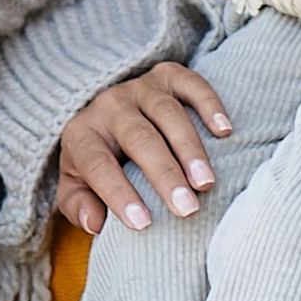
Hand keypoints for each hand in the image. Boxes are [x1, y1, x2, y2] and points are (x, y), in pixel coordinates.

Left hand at [59, 59, 234, 234]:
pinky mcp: (167, 76)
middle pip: (138, 138)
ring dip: (189, 149)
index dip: (118, 193)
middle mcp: (110, 105)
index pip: (98, 164)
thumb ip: (79, 205)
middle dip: (164, 174)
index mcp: (83, 134)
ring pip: (167, 114)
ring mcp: (140, 88)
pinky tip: (224, 131)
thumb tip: (94, 224)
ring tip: (207, 182)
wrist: (103, 112)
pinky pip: (191, 84)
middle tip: (187, 208)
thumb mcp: (76, 185)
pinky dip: (209, 105)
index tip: (143, 224)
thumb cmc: (96, 161)